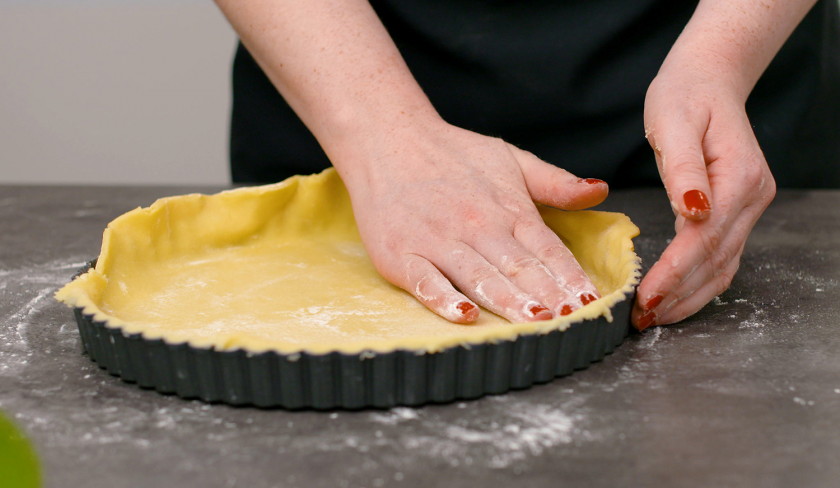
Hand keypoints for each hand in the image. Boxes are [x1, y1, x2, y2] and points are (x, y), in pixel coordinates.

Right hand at [336, 120, 608, 323]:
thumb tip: (600, 191)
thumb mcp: (510, 158)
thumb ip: (555, 181)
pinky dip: (444, 299)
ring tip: (535, 323)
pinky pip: (426, 281)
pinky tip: (464, 316)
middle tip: (573, 322)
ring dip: (509, 301)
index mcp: (508, 209)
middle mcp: (477, 226)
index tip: (591, 304)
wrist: (386, 137)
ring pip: (479, 277)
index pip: (548, 250)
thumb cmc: (451, 153)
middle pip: (519, 268)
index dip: (571, 278)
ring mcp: (438, 241)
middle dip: (549, 297)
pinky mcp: (401, 254)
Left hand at [633, 55, 776, 329]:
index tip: (645, 298)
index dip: (674, 273)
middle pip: (716, 261)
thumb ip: (683, 170)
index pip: (705, 239)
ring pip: (723, 267)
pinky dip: (697, 283)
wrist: (708, 80)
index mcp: (739, 177)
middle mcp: (752, 198)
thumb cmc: (685, 97)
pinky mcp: (737, 212)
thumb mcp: (675, 123)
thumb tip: (693, 211)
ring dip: (689, 298)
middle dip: (678, 295)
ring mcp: (749, 207)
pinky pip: (720, 257)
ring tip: (653, 319)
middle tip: (641, 321)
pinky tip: (673, 298)